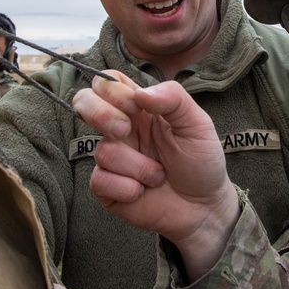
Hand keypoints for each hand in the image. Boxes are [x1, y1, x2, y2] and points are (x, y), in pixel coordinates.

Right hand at [73, 71, 239, 278]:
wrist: (204, 207)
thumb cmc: (201, 161)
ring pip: (103, 151)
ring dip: (138, 167)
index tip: (135, 106)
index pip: (107, 82)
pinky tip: (143, 192)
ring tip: (159, 175)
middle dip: (100, 114)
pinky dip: (128, 188)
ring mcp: (111, 158)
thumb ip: (173, 98)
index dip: (112, 89)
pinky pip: (100, 181)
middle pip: (83, 102)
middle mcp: (120, 129)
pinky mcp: (106, 188)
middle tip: (125, 130)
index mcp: (140, 108)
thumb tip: (139, 93)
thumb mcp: (198, 123)